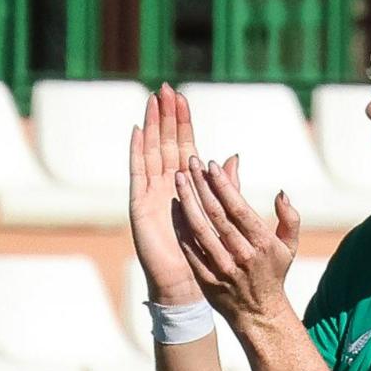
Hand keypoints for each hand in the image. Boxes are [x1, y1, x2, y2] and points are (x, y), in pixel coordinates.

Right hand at [130, 86, 204, 306]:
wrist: (188, 283)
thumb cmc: (206, 253)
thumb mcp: (224, 213)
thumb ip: (226, 185)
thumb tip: (233, 157)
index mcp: (187, 186)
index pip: (184, 145)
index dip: (182, 121)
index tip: (181, 96)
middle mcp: (166, 185)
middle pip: (165, 142)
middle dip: (165, 115)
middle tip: (164, 88)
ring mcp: (151, 193)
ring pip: (152, 151)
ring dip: (152, 126)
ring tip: (152, 101)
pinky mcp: (141, 205)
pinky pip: (138, 173)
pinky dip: (137, 152)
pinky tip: (138, 131)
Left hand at [173, 149, 300, 335]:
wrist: (259, 314)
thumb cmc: (274, 273)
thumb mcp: (290, 246)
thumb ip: (289, 218)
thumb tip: (281, 192)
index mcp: (262, 243)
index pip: (238, 208)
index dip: (223, 185)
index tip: (211, 165)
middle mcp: (242, 255)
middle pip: (216, 215)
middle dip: (201, 186)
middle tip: (189, 163)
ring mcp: (222, 268)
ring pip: (200, 231)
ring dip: (187, 203)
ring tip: (177, 179)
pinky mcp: (206, 279)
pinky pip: (189, 251)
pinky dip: (180, 229)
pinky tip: (173, 209)